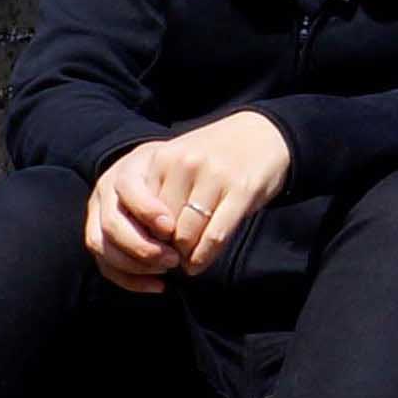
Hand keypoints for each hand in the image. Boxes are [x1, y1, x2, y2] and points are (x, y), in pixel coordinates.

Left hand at [85, 113, 293, 291]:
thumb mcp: (175, 165)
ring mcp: (214, 175)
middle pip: (160, 224)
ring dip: (184, 256)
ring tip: (184, 262)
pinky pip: (215, 235)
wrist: (262, 133)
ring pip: (186, 234)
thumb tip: (144, 242)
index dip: (138, 235)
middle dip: (162, 248)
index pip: (135, 208)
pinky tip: (199, 264)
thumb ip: (156, 194)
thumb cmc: (212, 158)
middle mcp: (184, 163)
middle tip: (167, 260)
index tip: (146, 246)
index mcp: (160, 156)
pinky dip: (204, 257)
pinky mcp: (241, 189)